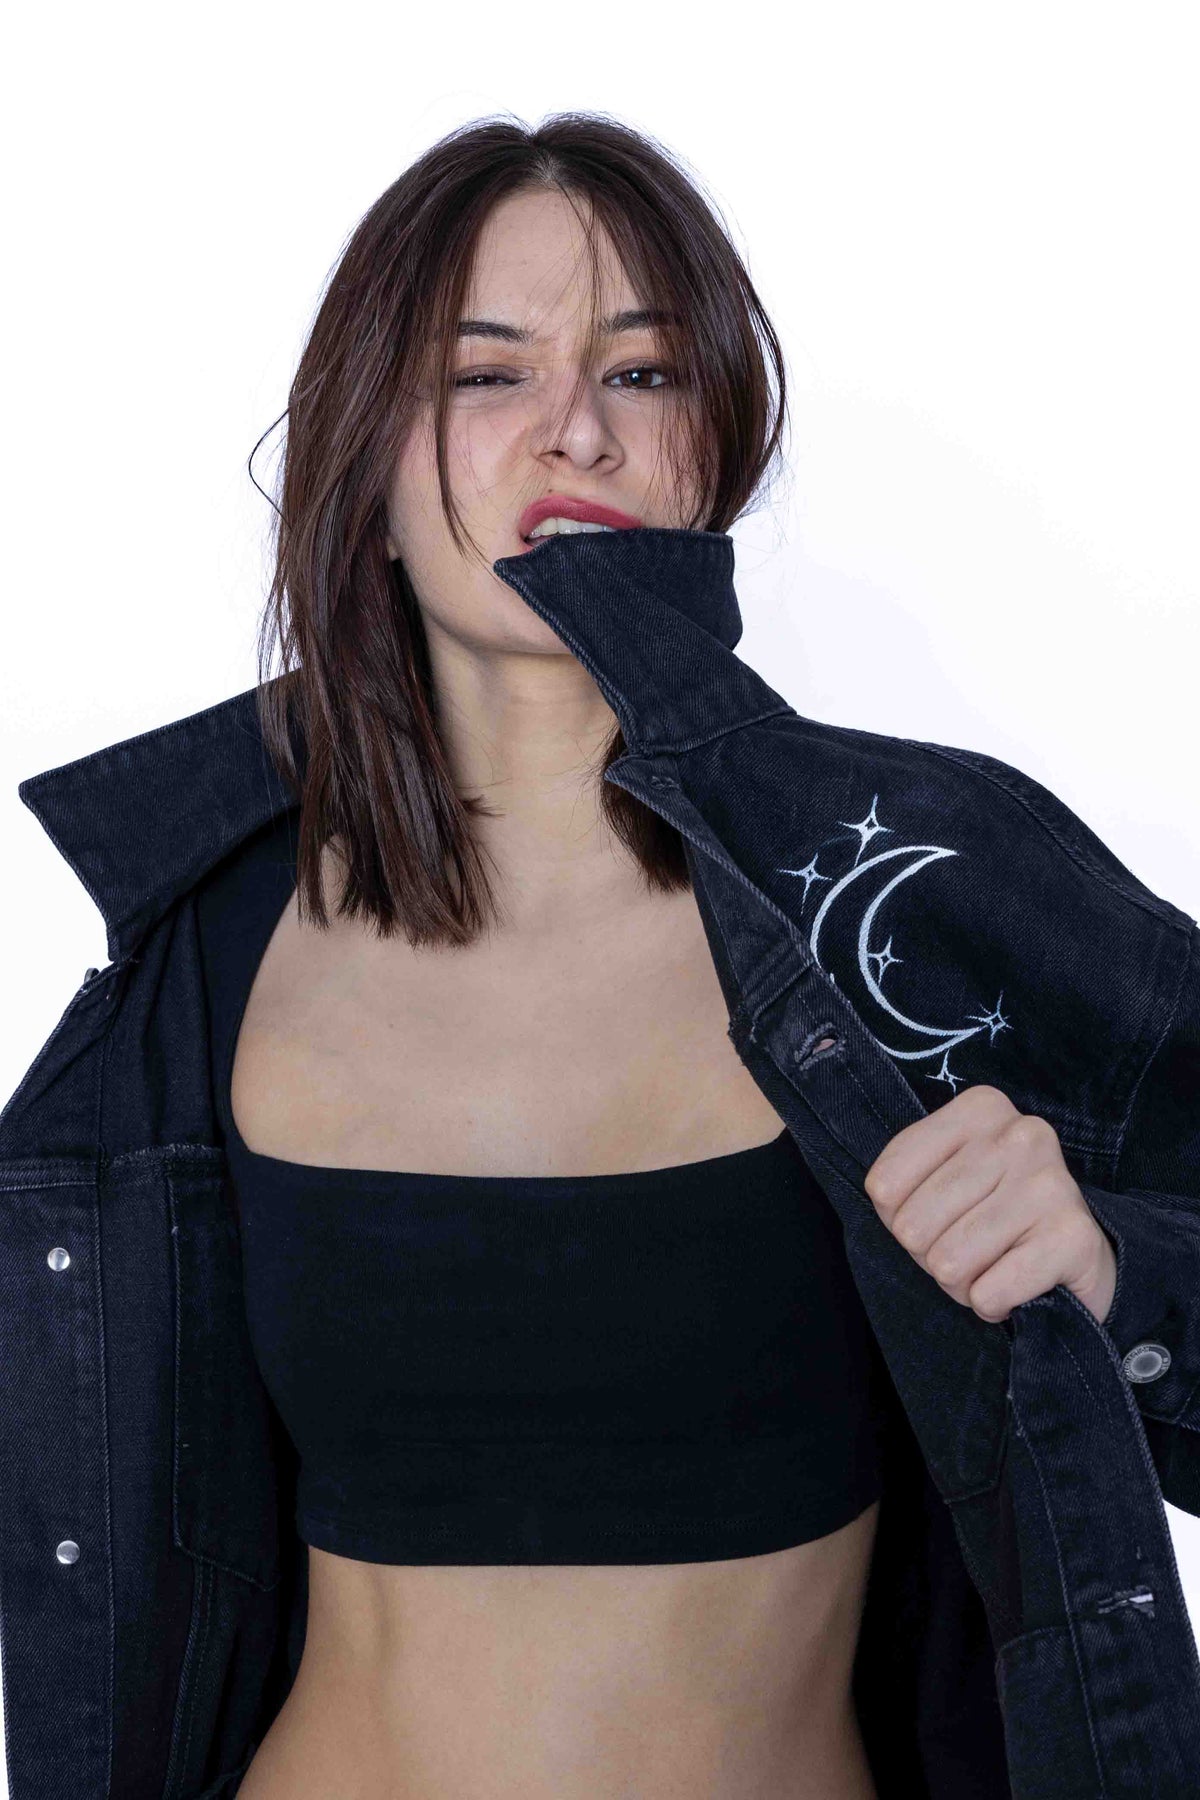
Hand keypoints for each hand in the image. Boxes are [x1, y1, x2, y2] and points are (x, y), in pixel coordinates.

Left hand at [863, 1085, 1117, 1326]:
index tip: (936, 1218)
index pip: (884, 1183)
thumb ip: (903, 1183)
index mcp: (981, 1109)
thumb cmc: (993, 1214)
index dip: (897, 1219)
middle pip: (913, 1226)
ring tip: (991, 1268)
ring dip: (962, 1285)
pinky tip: (1016, 1287)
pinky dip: (992, 1305)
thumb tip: (896, 1217)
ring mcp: (1051, 1184)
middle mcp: (1020, 1136)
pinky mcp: (1074, 1237)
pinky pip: (988, 1294)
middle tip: (967, 1251)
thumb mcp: (943, 1177)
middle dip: (930, 1256)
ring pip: (948, 1263)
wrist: (1079, 1254)